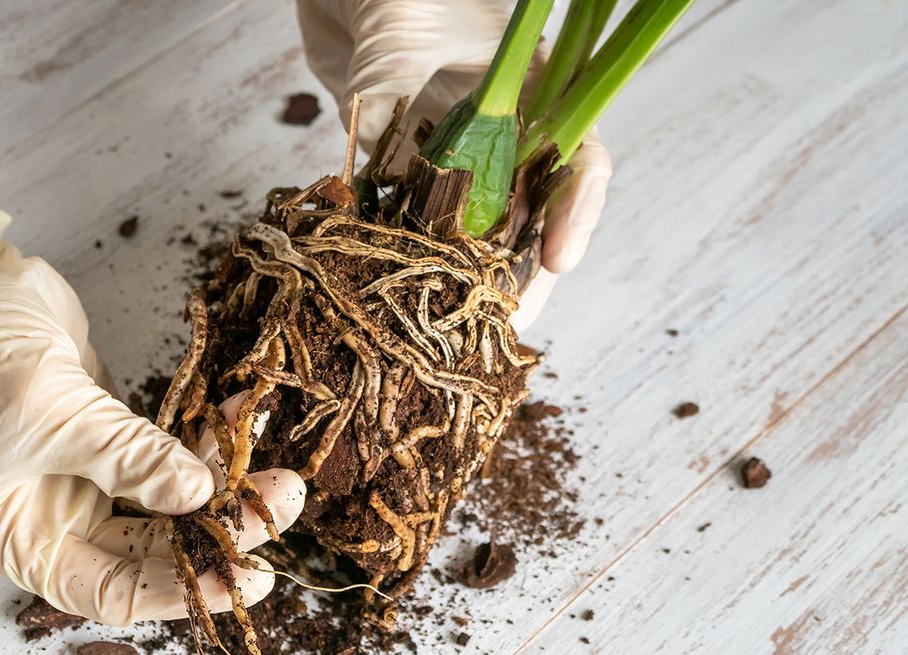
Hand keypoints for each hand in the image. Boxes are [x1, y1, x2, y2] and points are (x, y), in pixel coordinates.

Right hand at [0, 187, 304, 624]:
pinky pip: (166, 453)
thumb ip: (128, 458)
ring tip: (279, 469)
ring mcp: (82, 479)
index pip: (114, 593)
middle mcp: (52, 520)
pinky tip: (243, 417)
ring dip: (222, 485)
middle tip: (280, 505)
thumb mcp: (54, 414)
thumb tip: (198, 495)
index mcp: (20, 539)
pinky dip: (204, 440)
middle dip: (218, 532)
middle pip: (152, 550)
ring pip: (167, 503)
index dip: (184, 590)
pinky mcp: (107, 437)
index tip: (249, 576)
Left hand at [296, 0, 611, 329]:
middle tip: (509, 325)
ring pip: (474, 229)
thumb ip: (393, 80)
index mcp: (531, 88)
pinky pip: (411, 220)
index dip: (574, 211)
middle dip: (522, 271)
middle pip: (529, 212)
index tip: (558, 258)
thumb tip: (374, 140)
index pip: (575, 156)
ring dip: (470, 277)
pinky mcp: (400, 162)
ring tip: (466, 330)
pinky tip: (403, 293)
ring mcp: (450, 149)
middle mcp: (499, 129)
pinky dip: (408, 255)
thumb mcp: (402, 24)